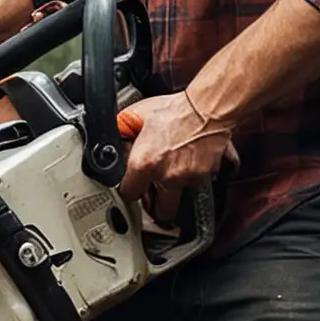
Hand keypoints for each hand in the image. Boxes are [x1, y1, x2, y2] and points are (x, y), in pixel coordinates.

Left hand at [116, 93, 235, 223]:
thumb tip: (111, 140)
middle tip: (153, 197)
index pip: (129, 195)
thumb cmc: (175, 109)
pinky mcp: (206, 175)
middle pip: (161, 212)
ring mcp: (189, 178)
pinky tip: (188, 161)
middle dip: (156, 207)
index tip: (131, 188)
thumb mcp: (136, 115)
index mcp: (145, 164)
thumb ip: (120, 131)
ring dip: (174, 188)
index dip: (128, 192)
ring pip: (180, 196)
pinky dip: (192, 176)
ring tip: (172, 170)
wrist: (208, 108)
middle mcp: (167, 176)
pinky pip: (197, 182)